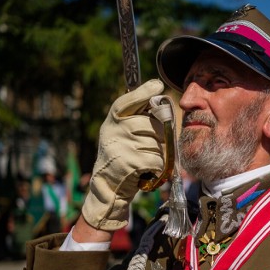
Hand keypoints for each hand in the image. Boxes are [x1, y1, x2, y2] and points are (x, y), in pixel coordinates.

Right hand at [82, 80, 166, 230]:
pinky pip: (157, 160)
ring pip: (158, 145)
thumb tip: (159, 93)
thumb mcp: (123, 131)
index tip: (157, 85)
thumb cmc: (123, 153)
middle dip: (161, 137)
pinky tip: (146, 169)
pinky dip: (158, 167)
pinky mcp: (129, 163)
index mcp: (114, 118)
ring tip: (144, 159)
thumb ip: (138, 115)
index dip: (145, 92)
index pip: (130, 100)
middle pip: (154, 125)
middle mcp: (115, 129)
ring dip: (158, 154)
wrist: (108, 185)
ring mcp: (120, 146)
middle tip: (151, 145)